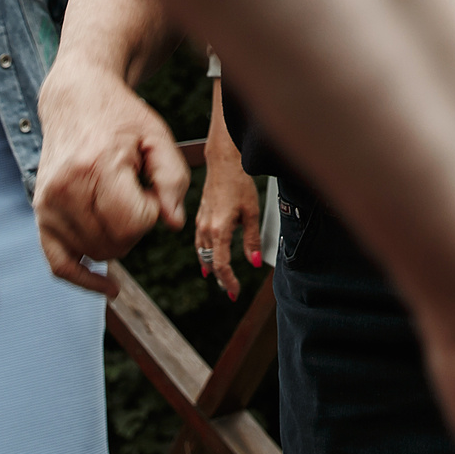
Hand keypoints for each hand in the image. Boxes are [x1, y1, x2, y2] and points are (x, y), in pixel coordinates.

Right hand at [33, 59, 188, 297]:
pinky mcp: (41, 214)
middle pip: (115, 243)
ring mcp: (48, 204)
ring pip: (95, 254)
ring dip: (117, 239)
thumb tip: (172, 224)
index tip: (148, 186)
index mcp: (95, 167)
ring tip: (117, 202)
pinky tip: (109, 288)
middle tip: (135, 191)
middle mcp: (65, 189)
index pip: (134, 222)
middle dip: (136, 226)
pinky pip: (59, 264)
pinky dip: (84, 279)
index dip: (151, 211)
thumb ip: (173, 179)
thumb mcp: (158, 136)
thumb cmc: (122, 117)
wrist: (76, 99)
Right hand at [196, 129, 265, 300]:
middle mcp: (206, 229)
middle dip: (221, 278)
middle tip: (231, 291)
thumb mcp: (252, 212)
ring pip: (203, 254)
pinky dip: (204, 255)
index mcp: (219, 230)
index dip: (228, 281)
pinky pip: (199, 243)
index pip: (221, 265)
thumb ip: (252, 240)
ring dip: (212, 268)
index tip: (235, 291)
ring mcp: (201, 223)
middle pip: (211, 262)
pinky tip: (207, 259)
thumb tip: (254, 262)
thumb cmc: (239, 182)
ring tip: (220, 279)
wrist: (223, 162)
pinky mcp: (200, 217)